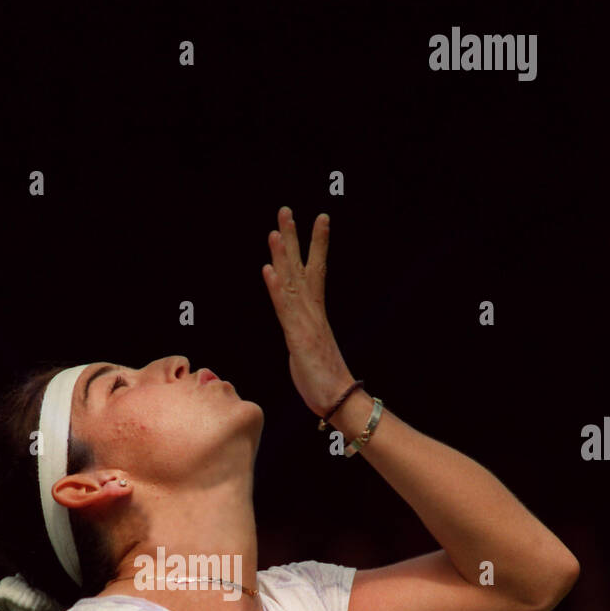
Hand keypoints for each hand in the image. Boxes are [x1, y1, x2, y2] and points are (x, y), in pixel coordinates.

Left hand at [262, 206, 354, 417]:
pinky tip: (268, 269)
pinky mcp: (298, 338)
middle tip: (287, 210)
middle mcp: (312, 313)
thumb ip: (303, 339)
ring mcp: (306, 324)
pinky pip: (285, 309)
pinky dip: (276, 288)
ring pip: (293, 282)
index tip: (318, 219)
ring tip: (275, 230)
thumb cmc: (326, 383)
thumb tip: (302, 338)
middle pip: (303, 267)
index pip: (314, 272)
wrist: (341, 400)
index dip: (314, 245)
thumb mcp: (307, 354)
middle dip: (295, 238)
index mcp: (315, 314)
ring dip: (283, 256)